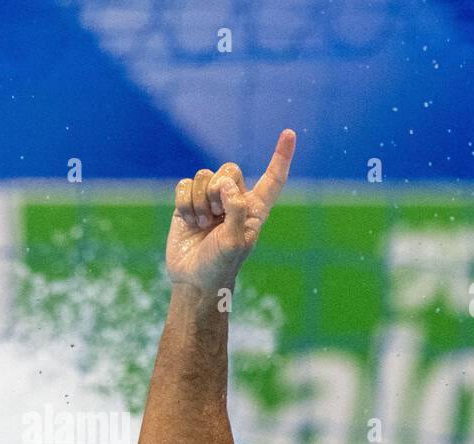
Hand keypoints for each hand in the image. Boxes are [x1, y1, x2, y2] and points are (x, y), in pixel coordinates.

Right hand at [165, 129, 295, 291]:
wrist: (193, 280)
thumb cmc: (219, 265)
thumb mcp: (235, 241)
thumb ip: (236, 210)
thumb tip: (226, 184)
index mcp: (254, 210)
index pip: (272, 179)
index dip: (281, 156)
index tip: (289, 133)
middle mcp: (234, 201)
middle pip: (229, 170)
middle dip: (218, 191)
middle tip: (215, 217)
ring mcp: (210, 201)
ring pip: (203, 176)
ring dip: (199, 202)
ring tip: (202, 225)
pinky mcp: (188, 204)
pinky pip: (184, 185)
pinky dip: (184, 203)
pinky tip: (188, 222)